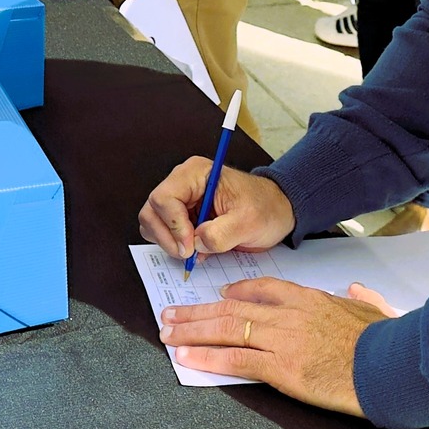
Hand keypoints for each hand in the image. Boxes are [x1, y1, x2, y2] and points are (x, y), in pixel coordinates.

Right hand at [138, 157, 295, 260]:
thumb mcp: (249, 222)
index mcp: (196, 173)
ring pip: (152, 222)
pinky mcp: (181, 215)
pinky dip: (173, 246)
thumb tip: (195, 243)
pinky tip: (194, 250)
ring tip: (193, 252)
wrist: (276, 211)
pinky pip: (163, 232)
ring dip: (168, 243)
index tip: (190, 246)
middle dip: (167, 237)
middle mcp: (183, 183)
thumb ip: (221, 234)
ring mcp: (180, 199)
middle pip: (152, 210)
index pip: (164, 197)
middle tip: (189, 254)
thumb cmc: (266, 208)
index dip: (173, 225)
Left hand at [159, 278, 398, 413]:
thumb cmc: (384, 341)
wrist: (389, 364)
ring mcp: (282, 340)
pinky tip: (188, 357)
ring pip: (227, 329)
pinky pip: (236, 359)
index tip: (220, 295)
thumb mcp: (372, 310)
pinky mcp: (281, 368)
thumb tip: (356, 290)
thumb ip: (360, 299)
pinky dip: (208, 357)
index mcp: (309, 299)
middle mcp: (289, 314)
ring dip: (192, 331)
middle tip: (172, 314)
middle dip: (198, 312)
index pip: (264, 287)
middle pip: (232, 307)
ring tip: (169, 333)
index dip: (237, 292)